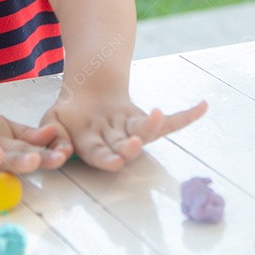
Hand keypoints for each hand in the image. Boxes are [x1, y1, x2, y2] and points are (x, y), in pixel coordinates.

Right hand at [40, 89, 207, 170]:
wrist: (87, 93)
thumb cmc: (68, 113)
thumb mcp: (52, 122)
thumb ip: (52, 136)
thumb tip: (59, 150)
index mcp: (91, 146)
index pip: (99, 154)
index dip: (107, 158)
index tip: (115, 161)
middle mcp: (115, 141)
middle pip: (124, 145)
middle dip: (129, 146)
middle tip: (132, 144)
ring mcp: (133, 130)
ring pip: (144, 131)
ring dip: (151, 125)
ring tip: (156, 115)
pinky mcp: (147, 120)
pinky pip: (171, 122)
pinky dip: (187, 116)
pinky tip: (203, 106)